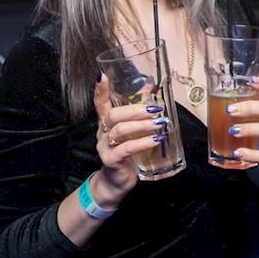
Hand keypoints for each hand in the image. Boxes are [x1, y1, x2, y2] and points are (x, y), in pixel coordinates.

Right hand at [93, 75, 168, 205]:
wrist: (116, 182)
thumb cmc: (126, 153)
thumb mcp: (131, 131)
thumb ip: (138, 111)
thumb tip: (151, 88)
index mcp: (106, 123)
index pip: (100, 103)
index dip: (100, 90)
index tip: (102, 76)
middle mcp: (103, 132)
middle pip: (113, 115)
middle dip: (134, 110)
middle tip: (154, 109)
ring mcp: (105, 146)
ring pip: (120, 130)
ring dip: (141, 125)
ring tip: (159, 124)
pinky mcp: (111, 160)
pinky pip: (126, 149)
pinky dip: (143, 143)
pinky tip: (156, 140)